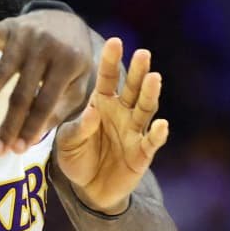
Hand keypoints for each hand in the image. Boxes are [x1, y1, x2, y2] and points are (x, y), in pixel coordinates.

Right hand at [0, 10, 92, 155]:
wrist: (67, 20)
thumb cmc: (71, 60)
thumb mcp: (78, 84)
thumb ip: (60, 110)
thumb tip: (33, 140)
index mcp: (67, 64)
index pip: (45, 103)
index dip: (31, 127)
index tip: (18, 151)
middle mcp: (45, 49)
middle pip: (21, 93)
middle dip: (7, 125)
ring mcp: (25, 36)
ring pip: (0, 71)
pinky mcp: (9, 25)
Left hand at [55, 38, 169, 213]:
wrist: (89, 189)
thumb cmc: (77, 158)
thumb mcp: (67, 143)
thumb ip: (77, 128)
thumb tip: (92, 112)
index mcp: (102, 104)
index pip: (108, 79)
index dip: (111, 61)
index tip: (115, 41)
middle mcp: (122, 113)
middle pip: (133, 89)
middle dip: (139, 71)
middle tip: (143, 53)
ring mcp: (134, 132)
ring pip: (146, 109)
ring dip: (150, 94)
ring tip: (154, 78)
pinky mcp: (142, 153)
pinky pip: (152, 142)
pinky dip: (158, 134)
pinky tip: (162, 125)